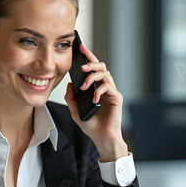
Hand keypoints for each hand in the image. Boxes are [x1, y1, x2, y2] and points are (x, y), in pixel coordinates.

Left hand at [65, 44, 127, 161]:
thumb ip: (70, 98)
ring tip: (84, 85)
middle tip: (81, 67)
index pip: (92, 69)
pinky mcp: (117, 98)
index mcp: (95, 88)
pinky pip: (108, 88)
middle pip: (101, 66)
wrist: (101, 138)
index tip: (80, 47)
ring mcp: (111, 92)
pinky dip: (99, 91)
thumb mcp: (75, 111)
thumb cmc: (91, 126)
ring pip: (105, 74)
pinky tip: (93, 99)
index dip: (88, 57)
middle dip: (91, 63)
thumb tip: (69, 84)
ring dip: (92, 77)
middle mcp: (104, 87)